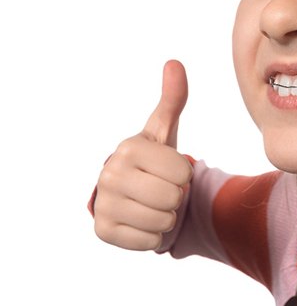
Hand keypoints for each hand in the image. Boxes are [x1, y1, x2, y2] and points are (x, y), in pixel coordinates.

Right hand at [94, 60, 192, 250]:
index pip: (183, 172)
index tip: (168, 170)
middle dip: (176, 197)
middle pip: (173, 197)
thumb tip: (174, 63)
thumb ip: (172, 99)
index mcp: (128, 148)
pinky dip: (154, 236)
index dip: (183, 174)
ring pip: (163, 221)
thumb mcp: (164, 130)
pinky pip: (149, 242)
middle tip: (162, 190)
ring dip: (166, 217)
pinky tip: (143, 221)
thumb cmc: (154, 159)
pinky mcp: (103, 232)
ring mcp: (104, 203)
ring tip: (153, 204)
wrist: (132, 193)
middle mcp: (110, 174)